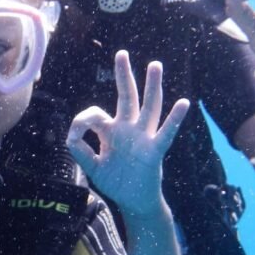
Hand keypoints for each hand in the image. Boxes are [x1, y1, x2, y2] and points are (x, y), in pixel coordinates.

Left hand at [67, 51, 188, 217]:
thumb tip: (71, 136)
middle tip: (122, 53)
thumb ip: (80, 151)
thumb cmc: (116, 181)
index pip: (96, 114)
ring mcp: (142, 138)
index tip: (74, 135)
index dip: (82, 121)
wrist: (133, 201)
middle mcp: (128, 129)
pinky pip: (165, 133)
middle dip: (124, 75)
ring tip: (155, 65)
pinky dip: (174, 119)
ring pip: (148, 107)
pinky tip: (183, 103)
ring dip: (152, 87)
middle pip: (127, 97)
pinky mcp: (154, 151)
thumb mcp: (92, 167)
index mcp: (111, 131)